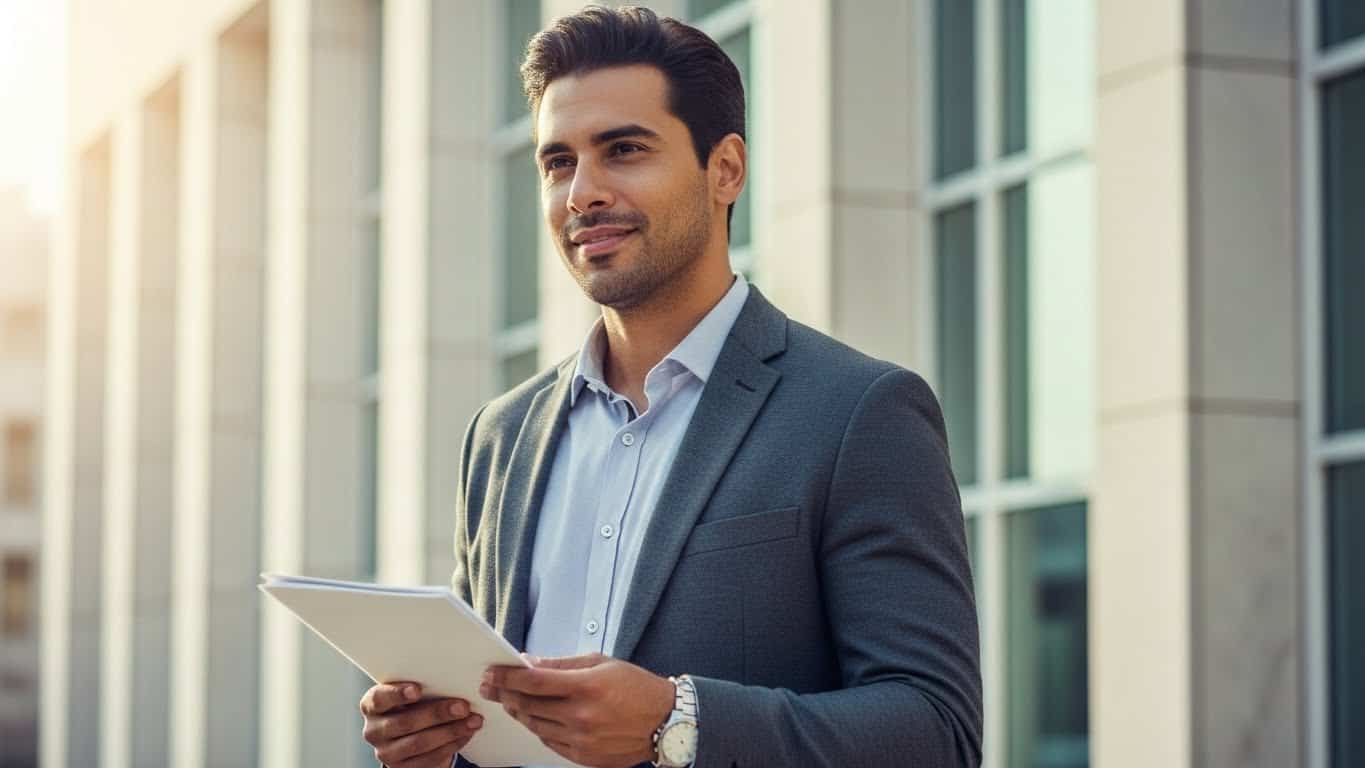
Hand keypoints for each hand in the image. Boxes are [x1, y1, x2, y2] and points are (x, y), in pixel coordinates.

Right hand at [359, 682, 483, 766]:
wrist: (411, 734)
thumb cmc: (413, 705)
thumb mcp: (412, 693)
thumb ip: (423, 685)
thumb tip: (453, 678)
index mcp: (372, 705)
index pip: (379, 699)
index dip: (397, 694)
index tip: (418, 690)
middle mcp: (374, 730)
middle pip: (405, 722)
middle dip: (437, 714)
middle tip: (462, 706)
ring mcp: (386, 752)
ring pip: (419, 743)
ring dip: (450, 732)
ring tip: (472, 721)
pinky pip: (429, 759)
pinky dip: (451, 746)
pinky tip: (465, 735)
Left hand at [480, 653, 674, 767]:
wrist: (664, 721)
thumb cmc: (635, 687)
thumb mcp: (600, 663)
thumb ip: (561, 665)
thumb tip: (529, 663)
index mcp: (586, 686)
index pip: (533, 681)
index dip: (507, 676)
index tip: (493, 672)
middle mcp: (581, 715)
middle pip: (528, 705)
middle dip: (504, 693)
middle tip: (491, 685)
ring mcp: (581, 739)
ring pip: (534, 725)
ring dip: (518, 711)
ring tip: (511, 700)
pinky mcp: (583, 756)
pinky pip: (548, 742)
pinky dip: (538, 728)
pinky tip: (535, 717)